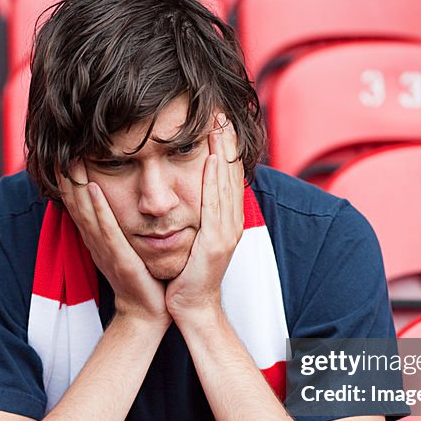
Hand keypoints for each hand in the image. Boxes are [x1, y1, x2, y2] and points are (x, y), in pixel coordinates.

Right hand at [59, 161, 170, 326]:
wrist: (148, 312)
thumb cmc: (141, 278)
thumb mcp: (124, 247)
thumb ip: (116, 226)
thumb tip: (113, 202)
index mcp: (96, 238)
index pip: (77, 204)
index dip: (68, 180)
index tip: (64, 153)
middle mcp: (95, 242)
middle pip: (75, 204)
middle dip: (67, 177)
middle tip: (60, 148)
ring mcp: (105, 250)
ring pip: (85, 212)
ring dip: (77, 186)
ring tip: (71, 160)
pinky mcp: (119, 259)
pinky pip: (106, 230)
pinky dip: (98, 209)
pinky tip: (93, 189)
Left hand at [165, 114, 243, 324]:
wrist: (191, 307)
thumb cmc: (187, 274)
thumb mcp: (194, 239)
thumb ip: (195, 216)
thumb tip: (188, 193)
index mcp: (226, 220)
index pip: (228, 177)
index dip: (226, 148)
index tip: (220, 122)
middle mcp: (231, 223)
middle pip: (233, 174)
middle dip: (229, 143)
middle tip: (223, 113)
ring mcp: (227, 233)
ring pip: (228, 185)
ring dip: (225, 153)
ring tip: (220, 126)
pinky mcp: (217, 243)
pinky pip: (217, 205)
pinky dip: (216, 181)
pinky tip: (213, 160)